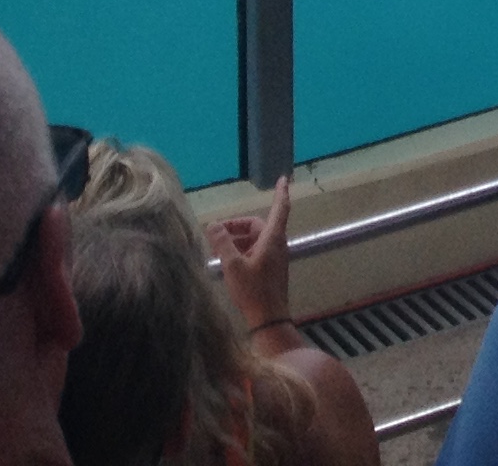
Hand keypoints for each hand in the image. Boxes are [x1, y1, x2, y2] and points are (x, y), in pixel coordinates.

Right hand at [209, 175, 293, 331]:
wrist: (268, 318)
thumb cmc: (253, 290)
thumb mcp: (233, 266)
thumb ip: (223, 244)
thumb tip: (213, 225)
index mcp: (273, 238)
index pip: (280, 209)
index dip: (281, 193)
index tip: (284, 179)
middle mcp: (277, 244)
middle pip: (258, 225)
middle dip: (237, 226)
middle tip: (215, 234)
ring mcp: (274, 257)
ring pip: (255, 240)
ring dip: (237, 240)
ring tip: (216, 250)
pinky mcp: (270, 269)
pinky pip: (255, 252)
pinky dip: (241, 251)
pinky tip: (226, 263)